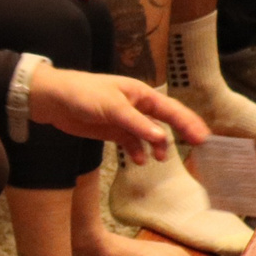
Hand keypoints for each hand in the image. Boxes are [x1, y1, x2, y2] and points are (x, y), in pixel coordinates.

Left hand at [24, 65, 208, 162]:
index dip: (188, 123)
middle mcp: (137, 106)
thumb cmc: (83, 94)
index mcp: (141, 94)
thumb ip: (136, 124)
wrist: (52, 100)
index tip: (203, 138)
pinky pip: (131, 143)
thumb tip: (161, 137)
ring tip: (158, 160)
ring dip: (156, 147)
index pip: (171, 109)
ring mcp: (125, 120)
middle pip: (165, 121)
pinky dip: (137, 151)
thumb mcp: (112, 107)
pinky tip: (138, 161)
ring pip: (149, 135)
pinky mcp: (113, 131)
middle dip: (179, 134)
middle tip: (195, 148)